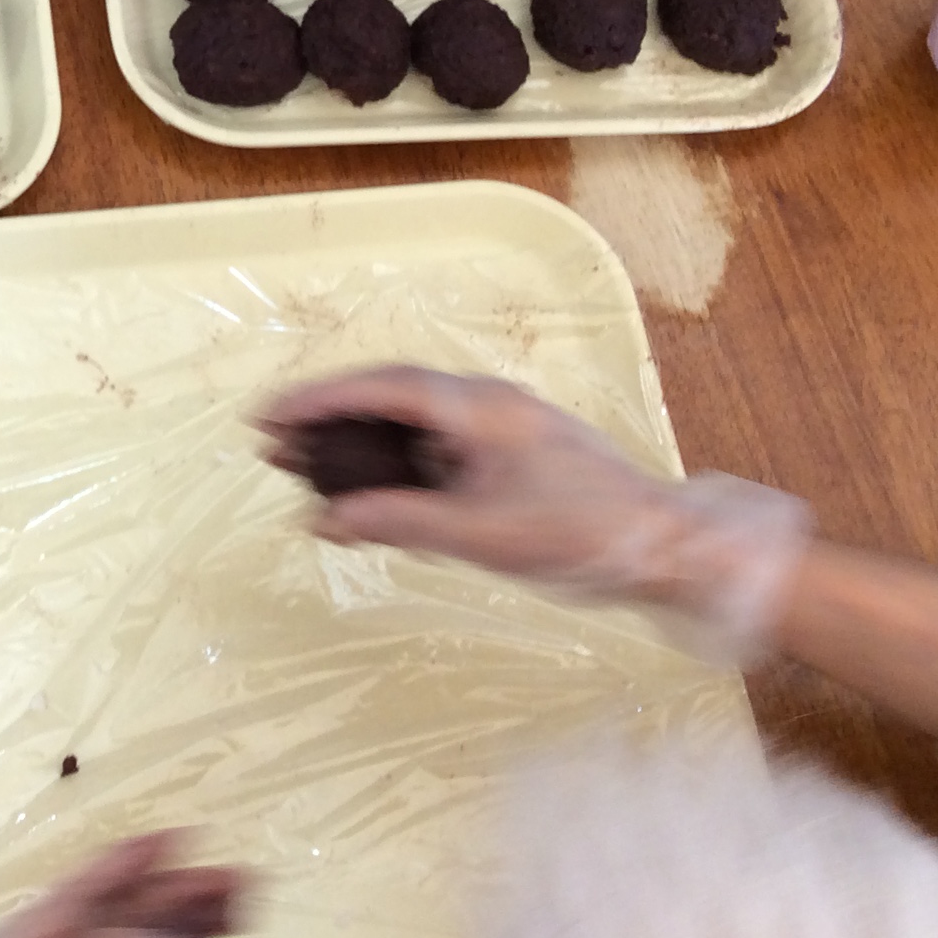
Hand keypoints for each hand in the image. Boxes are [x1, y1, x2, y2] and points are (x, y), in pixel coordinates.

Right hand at [259, 368, 808, 665]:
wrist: (667, 549)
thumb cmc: (582, 535)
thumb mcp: (481, 534)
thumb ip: (400, 522)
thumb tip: (327, 519)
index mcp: (480, 408)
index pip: (384, 388)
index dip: (320, 398)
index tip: (269, 415)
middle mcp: (486, 407)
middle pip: (391, 399)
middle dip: (328, 418)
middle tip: (272, 445)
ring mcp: (500, 432)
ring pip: (412, 426)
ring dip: (358, 444)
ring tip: (305, 469)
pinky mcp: (510, 461)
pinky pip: (436, 452)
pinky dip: (394, 467)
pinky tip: (369, 495)